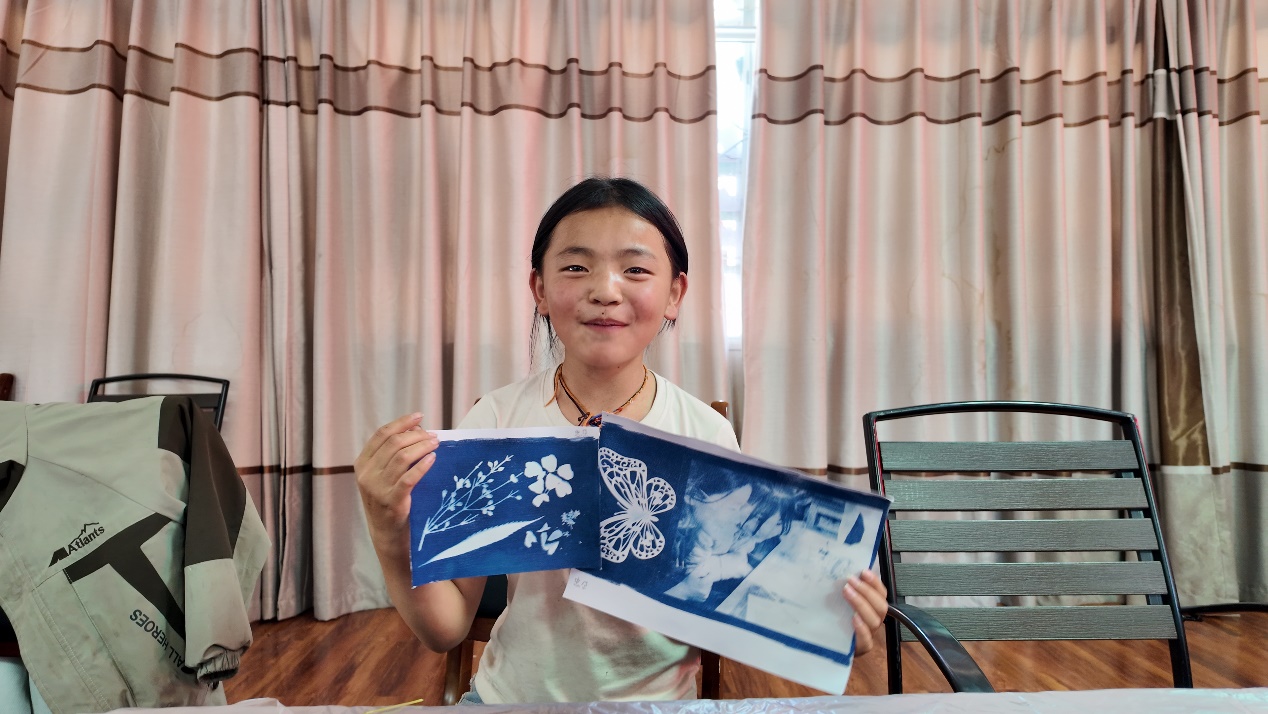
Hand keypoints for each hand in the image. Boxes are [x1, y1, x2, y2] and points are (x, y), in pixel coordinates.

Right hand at [355, 413, 439, 543]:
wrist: (386, 534)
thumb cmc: (389, 500)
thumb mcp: (382, 476)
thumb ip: (392, 455)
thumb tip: (417, 429)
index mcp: (362, 464)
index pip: (381, 434)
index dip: (401, 422)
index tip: (419, 416)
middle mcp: (366, 474)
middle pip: (394, 443)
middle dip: (416, 435)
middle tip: (433, 435)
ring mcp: (377, 489)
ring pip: (402, 457)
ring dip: (422, 446)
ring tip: (436, 443)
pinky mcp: (392, 501)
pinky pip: (409, 478)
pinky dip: (423, 465)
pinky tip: (433, 458)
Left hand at [843, 569, 887, 655]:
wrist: (829, 643)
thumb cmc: (836, 618)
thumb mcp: (841, 601)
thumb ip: (846, 589)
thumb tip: (840, 571)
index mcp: (873, 607)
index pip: (881, 593)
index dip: (875, 582)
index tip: (863, 571)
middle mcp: (874, 620)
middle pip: (880, 606)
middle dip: (866, 591)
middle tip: (850, 580)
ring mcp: (869, 634)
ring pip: (874, 621)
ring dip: (861, 604)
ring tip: (847, 593)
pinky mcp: (861, 647)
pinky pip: (866, 640)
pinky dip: (861, 629)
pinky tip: (853, 619)